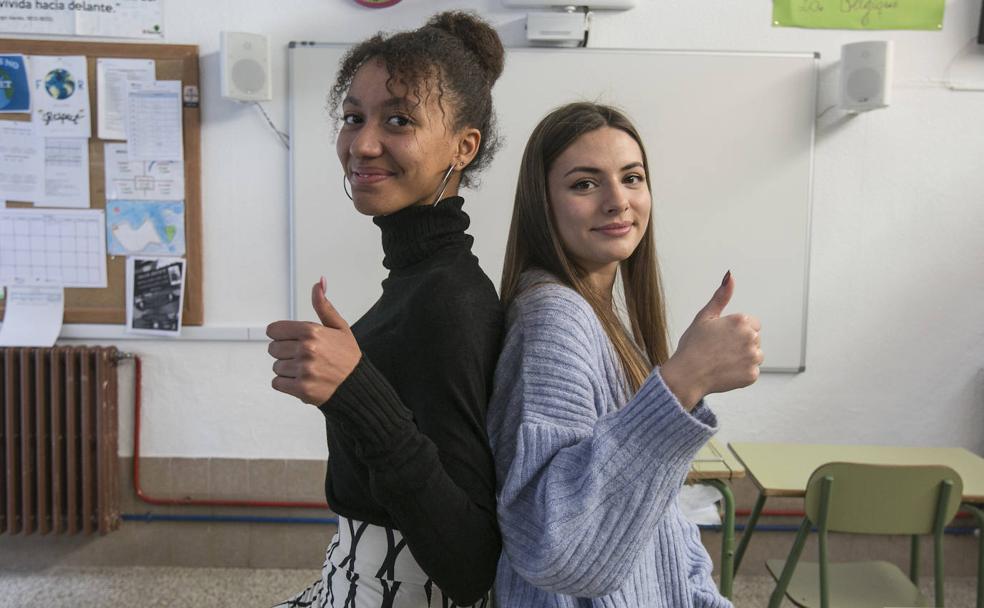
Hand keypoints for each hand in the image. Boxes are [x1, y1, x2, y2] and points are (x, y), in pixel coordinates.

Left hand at [266, 278, 361, 405]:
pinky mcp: (301, 389)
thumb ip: (323, 305)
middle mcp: (306, 349)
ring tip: (306, 370)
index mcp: (311, 331)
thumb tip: (318, 283)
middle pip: (273, 349)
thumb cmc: (348, 356)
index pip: (274, 330)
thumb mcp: (339, 327)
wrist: (359, 385)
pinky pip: (277, 383)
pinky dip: (287, 384)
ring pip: (276, 367)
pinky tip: (302, 380)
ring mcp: (303, 370)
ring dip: (287, 370)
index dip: (281, 336)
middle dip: (285, 353)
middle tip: (303, 357)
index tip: (291, 341)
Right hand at [661, 272, 763, 409]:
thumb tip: (730, 276)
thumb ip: (721, 296)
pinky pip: (752, 371)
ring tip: (723, 361)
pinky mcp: (752, 374)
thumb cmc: (692, 346)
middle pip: (754, 339)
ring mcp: (753, 357)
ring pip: (755, 355)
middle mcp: (750, 337)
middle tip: (720, 350)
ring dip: (744, 358)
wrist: (687, 375)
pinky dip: (741, 373)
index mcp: (741, 321)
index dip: (736, 330)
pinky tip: (725, 371)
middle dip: (741, 343)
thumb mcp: (704, 317)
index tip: (722, 337)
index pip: (752, 324)